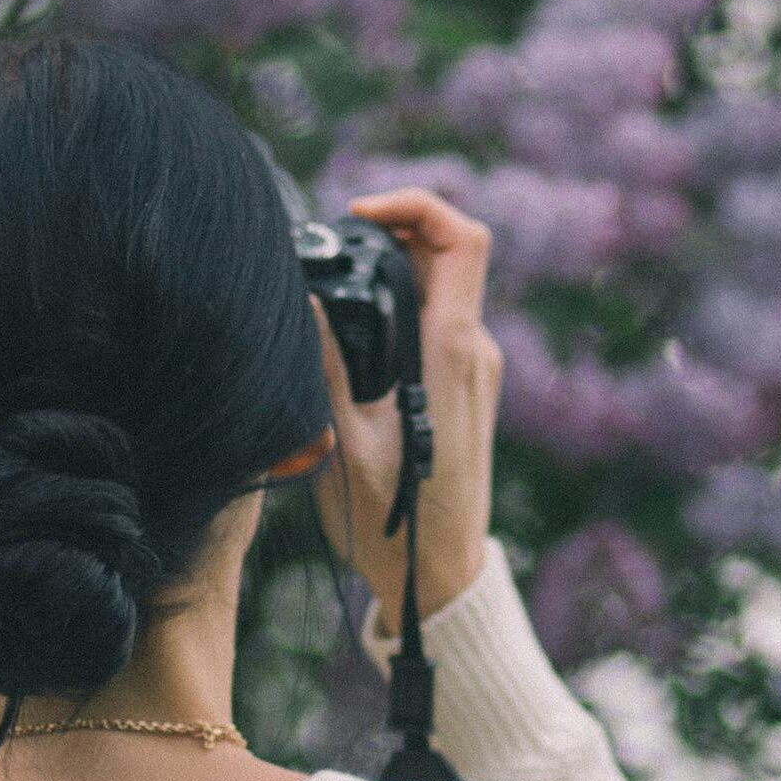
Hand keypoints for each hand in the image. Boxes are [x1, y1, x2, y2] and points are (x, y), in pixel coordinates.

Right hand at [307, 188, 500, 631]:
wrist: (438, 574)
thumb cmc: (391, 521)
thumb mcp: (342, 443)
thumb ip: (325, 365)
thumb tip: (305, 299)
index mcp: (449, 353)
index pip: (461, 241)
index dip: (414, 206)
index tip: (360, 216)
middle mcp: (473, 350)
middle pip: (446, 254)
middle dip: (390, 236)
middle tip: (332, 252)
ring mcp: (475, 367)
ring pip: (440, 286)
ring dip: (392, 273)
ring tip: (334, 290)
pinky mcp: (466, 385)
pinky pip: (436, 320)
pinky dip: (399, 307)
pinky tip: (354, 334)